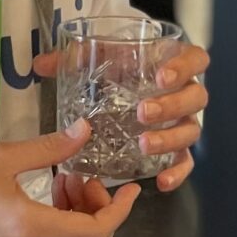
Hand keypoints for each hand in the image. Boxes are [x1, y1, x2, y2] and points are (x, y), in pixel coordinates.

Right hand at [0, 121, 139, 236]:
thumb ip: (47, 148)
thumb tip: (84, 131)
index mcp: (29, 229)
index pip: (97, 232)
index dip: (119, 210)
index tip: (128, 188)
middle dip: (101, 214)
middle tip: (82, 178)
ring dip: (80, 221)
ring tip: (60, 181)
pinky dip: (60, 230)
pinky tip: (42, 200)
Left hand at [32, 42, 209, 194]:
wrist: (127, 82)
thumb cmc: (120, 65)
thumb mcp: (102, 56)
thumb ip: (74, 57)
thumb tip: (40, 65)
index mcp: (174, 62)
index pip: (196, 59)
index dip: (184, 67)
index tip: (160, 77)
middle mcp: (185, 91)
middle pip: (196, 98)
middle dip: (171, 106)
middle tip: (143, 113)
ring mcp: (183, 120)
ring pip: (191, 131)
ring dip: (169, 139)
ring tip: (143, 144)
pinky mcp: (177, 146)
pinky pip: (185, 162)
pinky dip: (178, 172)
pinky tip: (162, 181)